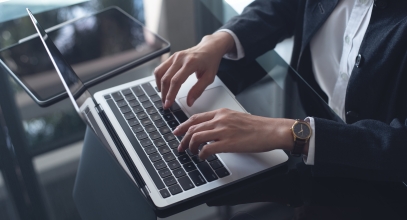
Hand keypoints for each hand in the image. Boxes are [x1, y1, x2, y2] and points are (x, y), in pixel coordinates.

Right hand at [154, 32, 234, 108]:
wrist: (209, 48)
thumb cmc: (210, 62)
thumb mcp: (209, 78)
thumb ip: (198, 90)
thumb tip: (189, 102)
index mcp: (191, 63)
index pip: (176, 81)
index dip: (170, 94)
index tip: (168, 104)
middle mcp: (180, 58)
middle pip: (166, 78)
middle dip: (164, 93)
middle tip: (165, 104)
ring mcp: (174, 56)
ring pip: (159, 72)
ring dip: (159, 86)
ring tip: (164, 96)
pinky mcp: (172, 57)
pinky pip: (160, 68)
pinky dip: (159, 79)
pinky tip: (163, 86)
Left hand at [173, 108, 295, 159]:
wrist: (271, 130)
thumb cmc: (257, 126)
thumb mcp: (236, 117)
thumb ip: (222, 121)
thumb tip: (211, 130)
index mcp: (221, 112)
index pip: (196, 118)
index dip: (183, 125)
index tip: (178, 131)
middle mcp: (220, 119)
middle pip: (193, 128)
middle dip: (183, 138)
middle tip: (181, 146)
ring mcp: (223, 131)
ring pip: (196, 137)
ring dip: (191, 147)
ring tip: (192, 153)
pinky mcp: (228, 143)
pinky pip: (207, 149)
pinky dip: (201, 154)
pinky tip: (203, 157)